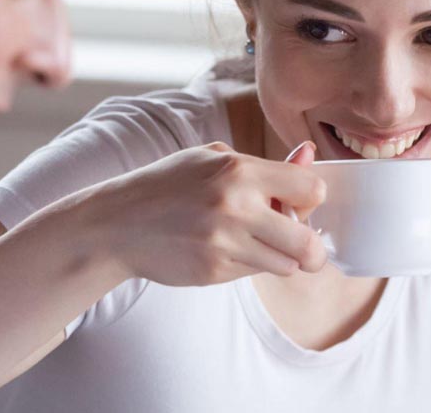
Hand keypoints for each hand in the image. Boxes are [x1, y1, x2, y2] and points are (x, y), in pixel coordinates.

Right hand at [81, 141, 327, 286]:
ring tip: (258, 244)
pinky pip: (254, 274)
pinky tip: (226, 250)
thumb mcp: (213, 160)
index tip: (298, 203)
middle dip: (312, 248)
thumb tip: (310, 156)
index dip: (310, 199)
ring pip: (286, 266)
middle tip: (302, 245)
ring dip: (281, 259)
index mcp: (239, 170)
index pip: (312, 189)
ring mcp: (224, 244)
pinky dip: (249, 265)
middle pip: (308, 244)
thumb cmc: (169, 185)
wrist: (118, 222)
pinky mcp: (213, 271)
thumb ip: (266, 164)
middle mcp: (235, 208)